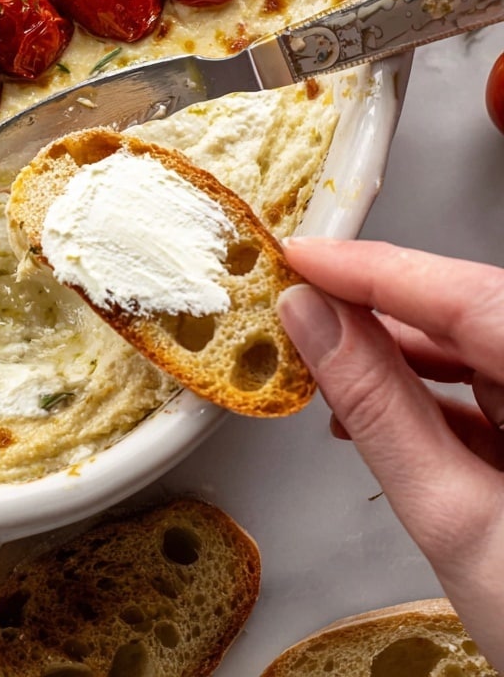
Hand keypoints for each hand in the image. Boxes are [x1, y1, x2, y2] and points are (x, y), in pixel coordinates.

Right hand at [278, 237, 503, 668]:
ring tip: (321, 369)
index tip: (302, 256)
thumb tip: (313, 324)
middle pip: (471, 314)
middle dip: (377, 310)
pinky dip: (425, 397)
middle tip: (295, 308)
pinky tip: (370, 413)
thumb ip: (381, 410)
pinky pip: (485, 390)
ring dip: (394, 357)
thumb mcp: (457, 522)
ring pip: (474, 349)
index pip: (470, 296)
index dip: (377, 270)